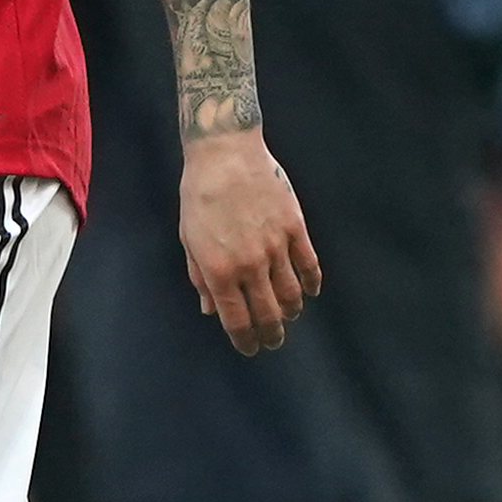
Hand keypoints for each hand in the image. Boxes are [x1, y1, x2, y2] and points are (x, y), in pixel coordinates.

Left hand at [181, 128, 322, 354]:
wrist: (225, 154)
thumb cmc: (200, 196)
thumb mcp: (190, 240)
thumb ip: (201, 278)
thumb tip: (211, 309)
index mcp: (220, 271)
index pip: (237, 321)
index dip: (245, 341)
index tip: (250, 348)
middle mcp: (250, 265)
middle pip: (268, 314)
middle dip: (271, 334)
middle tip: (273, 341)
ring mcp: (276, 247)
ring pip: (292, 295)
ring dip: (291, 312)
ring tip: (289, 316)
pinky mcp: (294, 228)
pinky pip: (309, 266)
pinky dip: (312, 284)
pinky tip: (310, 291)